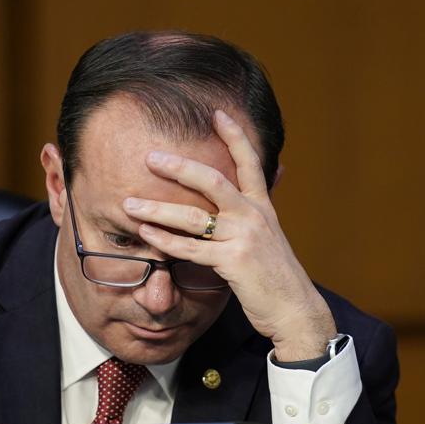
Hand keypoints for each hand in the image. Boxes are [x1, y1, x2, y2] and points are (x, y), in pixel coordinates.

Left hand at [124, 109, 334, 360]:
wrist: (295, 309)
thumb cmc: (276, 276)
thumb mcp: (270, 236)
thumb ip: (257, 211)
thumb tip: (270, 179)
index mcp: (263, 207)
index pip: (249, 162)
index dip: (235, 136)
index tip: (216, 114)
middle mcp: (254, 216)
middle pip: (213, 180)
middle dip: (179, 167)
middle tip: (150, 157)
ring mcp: (244, 238)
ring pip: (194, 216)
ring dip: (158, 208)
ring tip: (129, 204)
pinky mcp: (234, 262)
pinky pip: (191, 248)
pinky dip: (165, 241)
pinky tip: (146, 234)